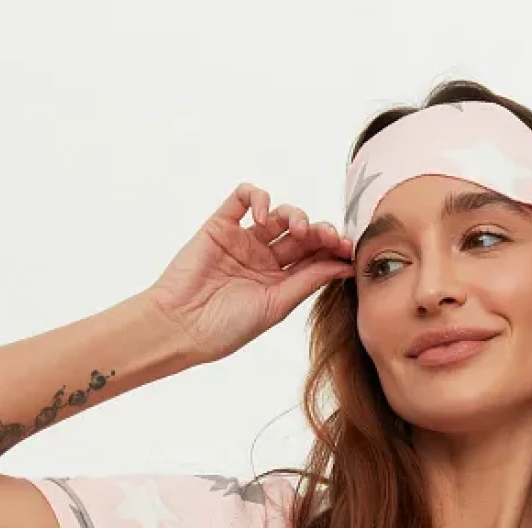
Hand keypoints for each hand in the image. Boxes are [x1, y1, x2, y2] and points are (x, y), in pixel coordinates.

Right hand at [144, 182, 354, 363]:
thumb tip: (345, 265)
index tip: (348, 250)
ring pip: (279, 214)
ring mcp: (243, 240)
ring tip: (298, 229)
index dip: (332, 250)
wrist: (183, 324)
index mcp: (280, 282)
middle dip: (320, 231)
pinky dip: (258, 197)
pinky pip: (243, 198)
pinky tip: (264, 215)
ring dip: (296, 214)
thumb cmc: (227, 326)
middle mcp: (264, 259)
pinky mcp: (220, 225)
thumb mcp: (277, 305)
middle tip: (329, 237)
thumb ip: (309, 281)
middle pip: (301, 235)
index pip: (313, 258)